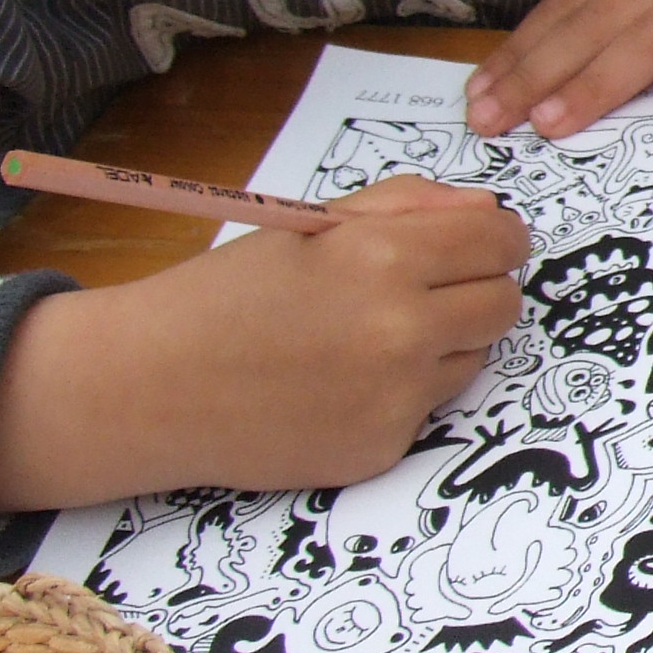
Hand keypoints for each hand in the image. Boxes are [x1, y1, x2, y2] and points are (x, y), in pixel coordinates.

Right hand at [0, 176, 530, 509]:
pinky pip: (430, 408)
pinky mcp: (383, 446)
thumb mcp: (312, 226)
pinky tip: (342, 384)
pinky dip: (402, 393)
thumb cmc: (226, 294)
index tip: (479, 246)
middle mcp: (400, 328)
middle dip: (478, 289)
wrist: (149, 386)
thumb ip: (409, 206)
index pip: (500, 242)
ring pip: (474, 357)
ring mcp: (395, 395)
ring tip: (368, 336)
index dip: (496, 241)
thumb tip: (490, 213)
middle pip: (503, 304)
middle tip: (426, 289)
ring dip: (443, 343)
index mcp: (382, 256)